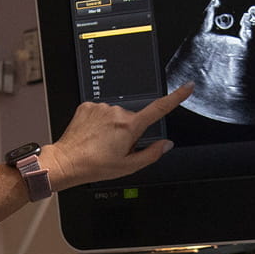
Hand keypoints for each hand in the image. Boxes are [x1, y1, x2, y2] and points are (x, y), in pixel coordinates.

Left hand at [45, 83, 192, 189]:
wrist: (67, 161)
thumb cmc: (95, 166)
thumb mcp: (128, 166)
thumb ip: (151, 154)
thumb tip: (165, 145)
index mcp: (129, 126)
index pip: (159, 108)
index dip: (176, 97)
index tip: (187, 87)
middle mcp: (117, 113)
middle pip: (132, 119)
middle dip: (128, 131)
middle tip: (115, 148)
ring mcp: (101, 108)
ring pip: (115, 116)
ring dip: (112, 127)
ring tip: (100, 143)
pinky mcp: (88, 106)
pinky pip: (100, 113)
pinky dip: (99, 123)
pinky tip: (92, 135)